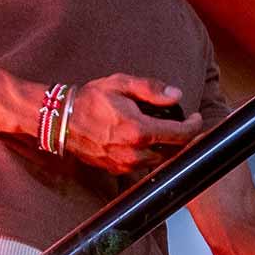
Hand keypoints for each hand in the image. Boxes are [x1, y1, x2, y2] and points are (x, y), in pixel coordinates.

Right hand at [62, 74, 205, 172]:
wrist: (60, 119)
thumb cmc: (90, 99)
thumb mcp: (120, 84)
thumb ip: (151, 89)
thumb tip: (176, 95)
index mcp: (139, 130)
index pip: (181, 134)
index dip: (194, 126)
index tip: (195, 117)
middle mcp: (134, 152)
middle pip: (173, 150)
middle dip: (179, 137)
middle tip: (179, 122)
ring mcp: (125, 164)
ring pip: (158, 160)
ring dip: (164, 147)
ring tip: (160, 130)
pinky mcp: (116, 170)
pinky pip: (142, 165)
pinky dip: (148, 154)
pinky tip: (142, 140)